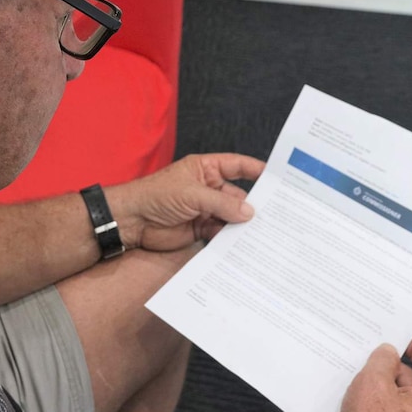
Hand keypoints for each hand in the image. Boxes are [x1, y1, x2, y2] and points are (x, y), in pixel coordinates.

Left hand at [107, 153, 264, 251]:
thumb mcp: (192, 194)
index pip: (237, 166)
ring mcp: (205, 209)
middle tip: (277, 215)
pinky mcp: (200, 229)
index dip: (257, 171)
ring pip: (232, 216)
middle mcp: (209, 188)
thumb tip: (249, 212)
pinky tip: (246, 244)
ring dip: (244, 225)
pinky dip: (232, 238)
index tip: (278, 179)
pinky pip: (222, 232)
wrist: (133, 221)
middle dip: (254, 205)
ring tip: (266, 233)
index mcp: (206, 169)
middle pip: (239, 195)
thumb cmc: (156, 195)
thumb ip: (221, 204)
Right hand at [341, 334, 411, 411]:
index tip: (402, 333)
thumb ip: (381, 361)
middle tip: (367, 349)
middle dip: (388, 363)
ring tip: (352, 370)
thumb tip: (387, 351)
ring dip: (375, 381)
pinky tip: (349, 393)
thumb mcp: (374, 385)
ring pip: (394, 394)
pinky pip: (383, 408)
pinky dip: (369, 399)